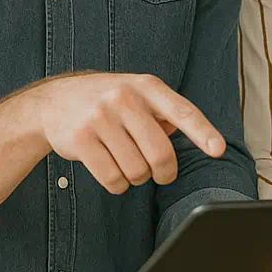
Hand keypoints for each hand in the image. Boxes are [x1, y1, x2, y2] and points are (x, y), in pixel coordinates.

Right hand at [27, 71, 224, 193]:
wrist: (53, 101)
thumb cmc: (106, 100)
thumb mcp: (136, 93)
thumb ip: (164, 112)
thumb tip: (190, 133)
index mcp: (146, 86)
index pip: (182, 111)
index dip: (203, 132)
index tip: (218, 149)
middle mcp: (124, 98)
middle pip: (160, 153)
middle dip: (165, 172)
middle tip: (161, 174)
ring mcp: (100, 118)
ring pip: (136, 171)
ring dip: (137, 178)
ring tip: (129, 164)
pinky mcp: (80, 139)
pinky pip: (112, 179)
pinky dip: (118, 185)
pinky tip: (112, 171)